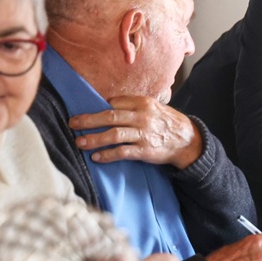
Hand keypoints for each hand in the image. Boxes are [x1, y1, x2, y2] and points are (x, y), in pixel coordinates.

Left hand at [70, 96, 202, 168]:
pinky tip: (96, 157)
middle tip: (72, 123)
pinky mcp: (145, 150)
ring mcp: (144, 134)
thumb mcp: (154, 108)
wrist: (188, 141)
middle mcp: (143, 117)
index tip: (85, 114)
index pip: (115, 103)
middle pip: (110, 116)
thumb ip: (134, 105)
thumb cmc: (167, 123)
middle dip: (88, 120)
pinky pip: (122, 152)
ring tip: (80, 143)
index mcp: (144, 103)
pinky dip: (108, 155)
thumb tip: (109, 104)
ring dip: (94, 139)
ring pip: (114, 134)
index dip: (98, 108)